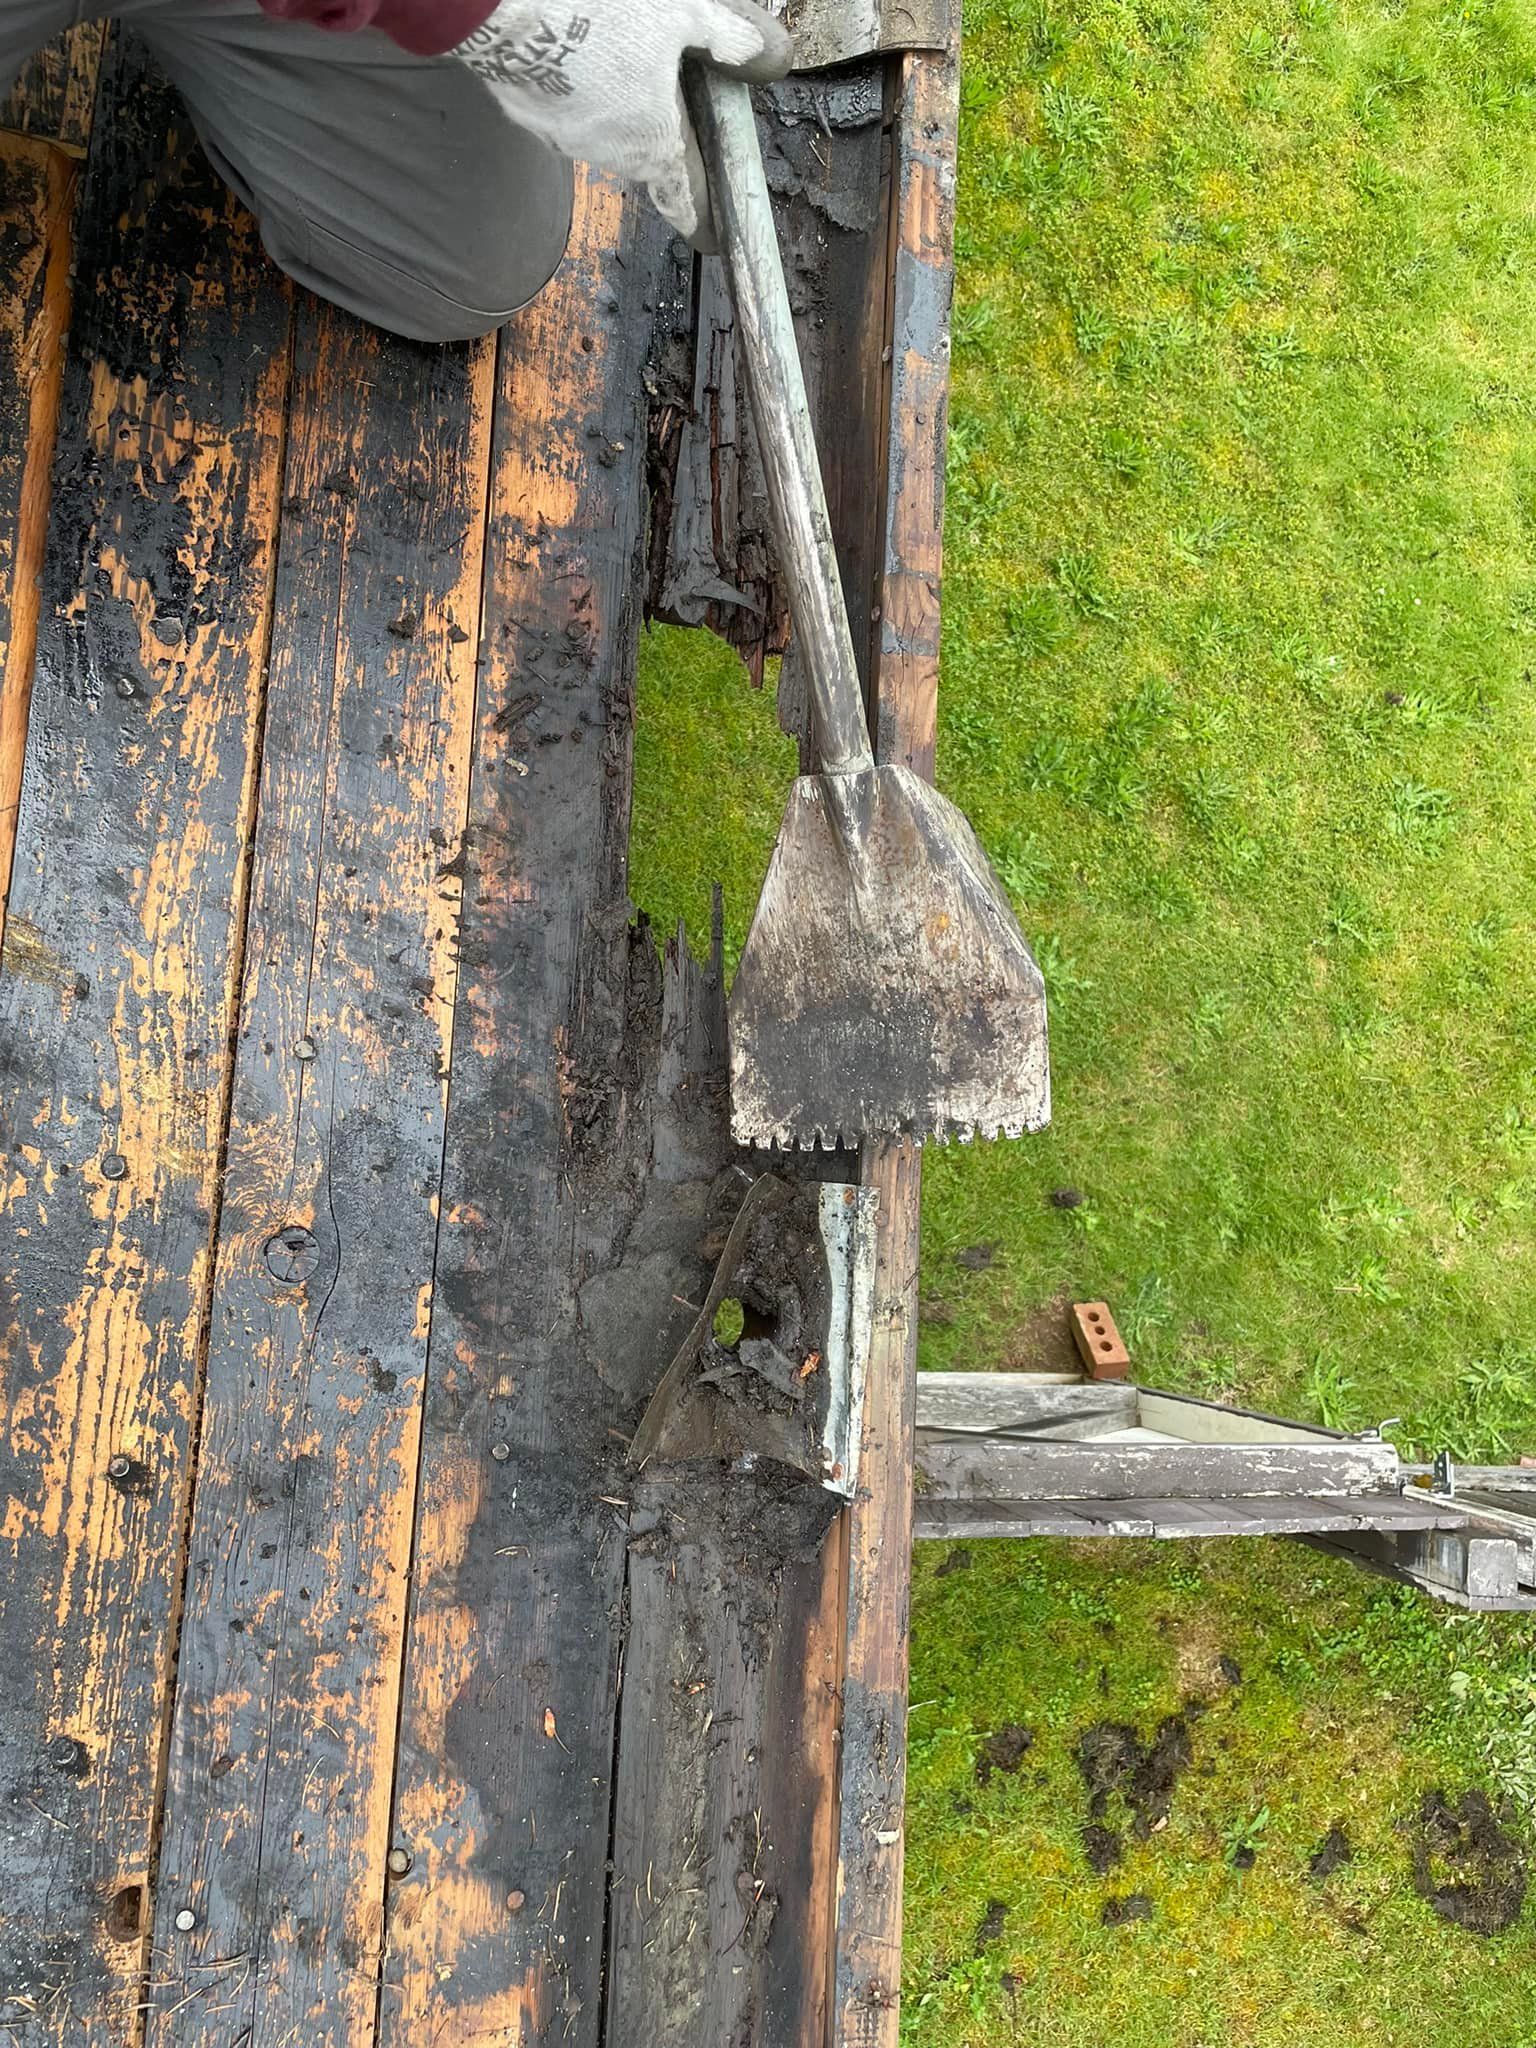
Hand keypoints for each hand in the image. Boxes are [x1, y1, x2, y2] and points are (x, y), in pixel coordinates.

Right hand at [453, 0, 792, 244]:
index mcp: (654, 144)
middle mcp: (607, 153)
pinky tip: (574, 38)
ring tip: (617, 42)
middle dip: (659, 122)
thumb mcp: (684, 13)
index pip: (685, 199)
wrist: (504, 3)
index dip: (702, 220)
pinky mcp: (526, 108)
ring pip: (603, 122)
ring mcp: (561, 135)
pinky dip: (575, 77)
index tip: (711, 239)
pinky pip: (563, 99)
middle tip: (668, 80)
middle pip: (645, 149)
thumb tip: (770, 56)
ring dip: (615, 95)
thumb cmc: (602, 9)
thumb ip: (728, 39)